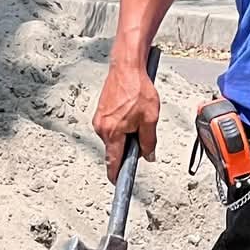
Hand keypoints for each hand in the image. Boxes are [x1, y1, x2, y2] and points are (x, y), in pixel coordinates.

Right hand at [93, 56, 160, 180]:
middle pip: (115, 149)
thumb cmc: (137, 90)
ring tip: (138, 115)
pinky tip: (131, 110)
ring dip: (126, 133)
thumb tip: (148, 156)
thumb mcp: (150, 119)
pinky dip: (122, 124)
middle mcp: (101, 128)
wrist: (126, 67)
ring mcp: (99, 119)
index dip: (116, 174)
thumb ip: (148, 141)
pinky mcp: (100, 111)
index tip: (118, 182)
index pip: (113, 161)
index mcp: (112, 133)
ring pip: (114, 136)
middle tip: (143, 132)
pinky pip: (112, 126)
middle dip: (128, 147)